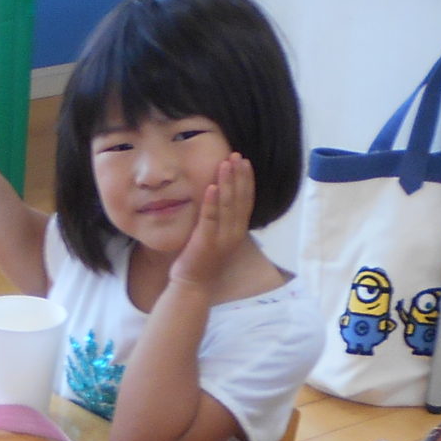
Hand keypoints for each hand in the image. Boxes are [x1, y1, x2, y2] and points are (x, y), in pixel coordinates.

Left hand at [170, 153, 253, 291]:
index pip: (247, 200)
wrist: (193, 285)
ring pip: (228, 205)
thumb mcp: (217, 236)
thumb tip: (220, 195)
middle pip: (240, 199)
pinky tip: (212, 186)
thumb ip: (221, 218)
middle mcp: (234, 233)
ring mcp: (221, 238)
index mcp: (238, 230)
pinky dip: (212, 202)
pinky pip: (210, 218)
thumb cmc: (203, 259)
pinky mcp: (206, 241)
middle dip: (239, 175)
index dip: (247, 180)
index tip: (245, 161)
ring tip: (225, 163)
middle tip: (236, 155)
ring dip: (227, 183)